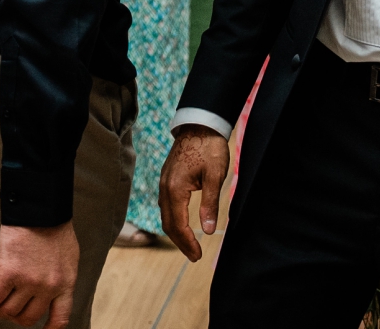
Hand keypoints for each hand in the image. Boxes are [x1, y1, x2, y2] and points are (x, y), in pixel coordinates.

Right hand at [0, 221, 77, 326]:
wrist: (42, 207)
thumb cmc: (55, 228)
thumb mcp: (69, 257)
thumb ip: (60, 279)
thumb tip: (52, 295)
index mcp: (65, 283)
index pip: (59, 319)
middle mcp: (48, 288)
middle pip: (26, 318)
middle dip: (15, 316)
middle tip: (8, 308)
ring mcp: (29, 282)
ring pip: (7, 310)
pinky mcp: (10, 273)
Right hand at [159, 125, 230, 261]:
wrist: (200, 122)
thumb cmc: (209, 147)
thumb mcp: (215, 176)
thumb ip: (210, 204)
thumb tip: (207, 231)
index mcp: (175, 189)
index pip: (178, 226)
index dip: (187, 243)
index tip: (198, 256)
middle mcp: (165, 188)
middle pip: (168, 224)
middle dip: (180, 242)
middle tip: (194, 255)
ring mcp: (164, 181)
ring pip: (165, 214)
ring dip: (176, 231)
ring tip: (189, 243)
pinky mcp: (167, 177)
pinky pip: (166, 204)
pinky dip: (173, 218)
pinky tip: (181, 221)